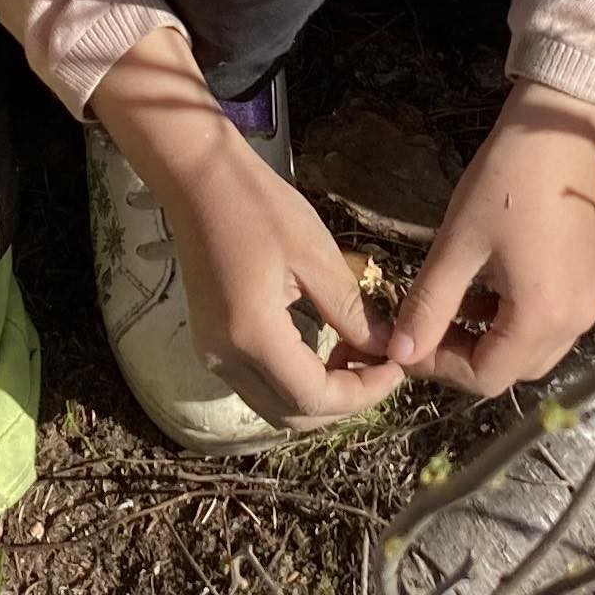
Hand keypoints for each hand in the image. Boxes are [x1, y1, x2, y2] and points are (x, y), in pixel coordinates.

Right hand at [91, 41, 398, 431]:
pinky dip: (295, 381)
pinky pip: (259, 384)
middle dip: (344, 402)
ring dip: (320, 396)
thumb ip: (350, 312)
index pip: (315, 397)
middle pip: (293, 415)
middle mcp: (225, 357)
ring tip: (358, 358)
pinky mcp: (211, 342)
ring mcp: (212, 353)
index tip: (397, 369)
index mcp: (253, 335)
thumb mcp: (315, 255)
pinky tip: (324, 349)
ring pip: (275, 406)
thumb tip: (386, 349)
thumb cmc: (257, 205)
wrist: (197, 179)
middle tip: (382, 368)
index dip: (363, 394)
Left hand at [391, 81, 594, 394]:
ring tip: (458, 302)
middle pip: (514, 369)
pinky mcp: (594, 278)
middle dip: (466, 356)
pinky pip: (555, 319)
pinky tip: (494, 284)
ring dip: (493, 339)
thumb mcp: (456, 246)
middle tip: (429, 324)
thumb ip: (428, 307)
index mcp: (541, 317)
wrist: (556, 129)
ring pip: (536, 347)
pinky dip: (519, 318)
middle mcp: (576, 320)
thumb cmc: (504, 182)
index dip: (440, 368)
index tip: (409, 342)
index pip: (485, 378)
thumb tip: (400, 354)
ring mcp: (591, 299)